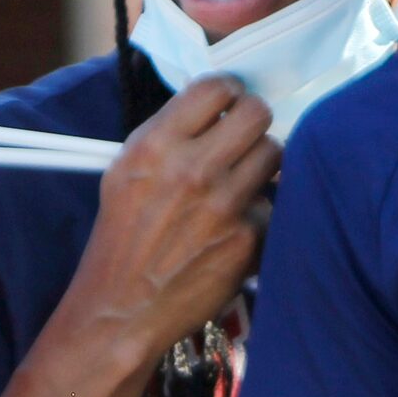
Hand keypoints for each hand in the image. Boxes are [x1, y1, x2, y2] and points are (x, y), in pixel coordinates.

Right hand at [60, 76, 277, 370]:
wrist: (122, 309)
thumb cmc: (122, 238)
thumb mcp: (126, 172)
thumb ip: (168, 135)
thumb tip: (215, 106)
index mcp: (155, 146)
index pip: (215, 87)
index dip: (229, 91)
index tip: (230, 102)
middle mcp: (192, 170)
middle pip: (257, 112)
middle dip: (253, 120)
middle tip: (244, 136)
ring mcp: (224, 205)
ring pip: (275, 152)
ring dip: (263, 162)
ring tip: (243, 179)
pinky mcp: (249, 238)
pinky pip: (275, 203)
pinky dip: (263, 211)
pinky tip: (239, 224)